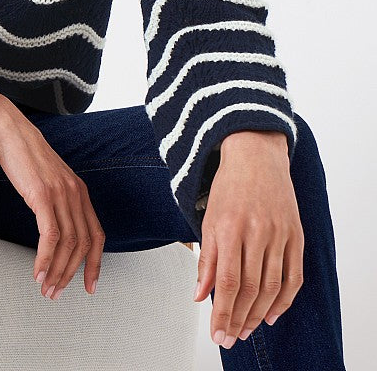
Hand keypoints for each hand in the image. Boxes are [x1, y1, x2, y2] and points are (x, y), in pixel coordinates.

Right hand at [0, 106, 104, 299]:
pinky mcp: (42, 194)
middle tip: (57, 293)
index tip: (89, 286)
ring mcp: (60, 193)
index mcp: (80, 191)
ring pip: (68, 244)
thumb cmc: (24, 155)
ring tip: (46, 288)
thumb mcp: (49, 180)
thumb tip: (57, 229)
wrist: (8, 130)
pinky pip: (50, 235)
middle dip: (71, 274)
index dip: (95, 264)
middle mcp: (75, 192)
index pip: (97, 235)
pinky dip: (45, 258)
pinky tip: (38, 272)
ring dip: (57, 271)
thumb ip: (58, 201)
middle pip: (83, 244)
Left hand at [194, 130, 303, 348]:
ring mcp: (279, 233)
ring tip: (246, 330)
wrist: (257, 157)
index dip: (222, 313)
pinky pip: (294, 276)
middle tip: (230, 339)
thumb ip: (206, 258)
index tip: (217, 334)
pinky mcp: (296, 234)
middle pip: (250, 288)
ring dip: (259, 314)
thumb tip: (199, 295)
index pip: (226, 282)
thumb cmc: (229, 186)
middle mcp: (256, 232)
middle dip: (238, 319)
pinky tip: (272, 314)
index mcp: (229, 227)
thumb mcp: (209, 218)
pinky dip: (285, 300)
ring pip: (272, 286)